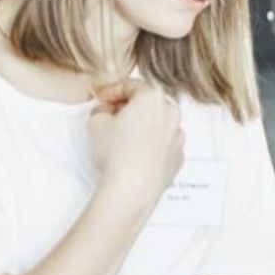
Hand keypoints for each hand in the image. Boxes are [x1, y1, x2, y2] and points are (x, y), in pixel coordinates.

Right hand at [85, 80, 184, 202]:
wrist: (132, 188)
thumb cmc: (116, 153)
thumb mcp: (96, 122)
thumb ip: (101, 110)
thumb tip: (106, 112)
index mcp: (153, 98)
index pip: (130, 85)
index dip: (111, 90)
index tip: (101, 98)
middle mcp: (171, 114)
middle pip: (148, 103)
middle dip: (128, 107)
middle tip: (110, 115)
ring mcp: (178, 136)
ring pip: (158, 124)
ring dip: (142, 126)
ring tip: (122, 138)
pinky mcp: (178, 157)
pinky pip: (163, 144)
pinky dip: (151, 144)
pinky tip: (135, 154)